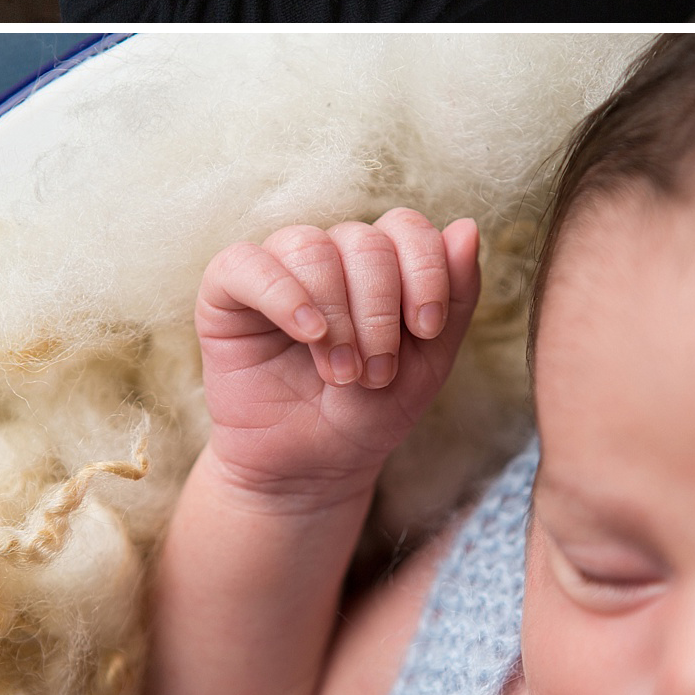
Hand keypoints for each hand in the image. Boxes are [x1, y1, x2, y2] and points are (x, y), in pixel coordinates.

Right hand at [192, 214, 480, 505]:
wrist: (310, 468)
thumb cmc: (370, 412)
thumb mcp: (430, 362)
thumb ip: (456, 297)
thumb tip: (468, 226)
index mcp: (380, 262)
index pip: (405, 226)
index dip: (424, 271)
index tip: (427, 329)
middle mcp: (329, 254)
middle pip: (363, 241)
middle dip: (380, 312)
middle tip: (377, 373)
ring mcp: (277, 268)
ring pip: (311, 248)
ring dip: (337, 315)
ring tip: (341, 373)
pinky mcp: (227, 291)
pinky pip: (246, 264)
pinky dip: (283, 294)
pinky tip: (308, 333)